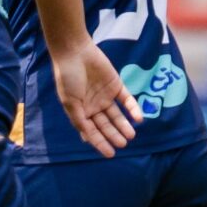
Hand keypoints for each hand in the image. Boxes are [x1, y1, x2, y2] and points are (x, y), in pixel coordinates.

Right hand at [53, 43, 139, 158]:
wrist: (75, 52)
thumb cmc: (68, 78)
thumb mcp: (70, 102)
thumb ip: (80, 120)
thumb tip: (88, 139)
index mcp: (81, 112)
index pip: (92, 131)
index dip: (100, 143)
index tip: (110, 154)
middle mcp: (93, 107)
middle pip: (106, 125)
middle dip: (114, 135)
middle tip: (123, 143)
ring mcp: (105, 96)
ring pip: (117, 115)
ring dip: (124, 125)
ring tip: (131, 135)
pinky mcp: (116, 86)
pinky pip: (127, 100)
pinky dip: (133, 109)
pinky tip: (139, 118)